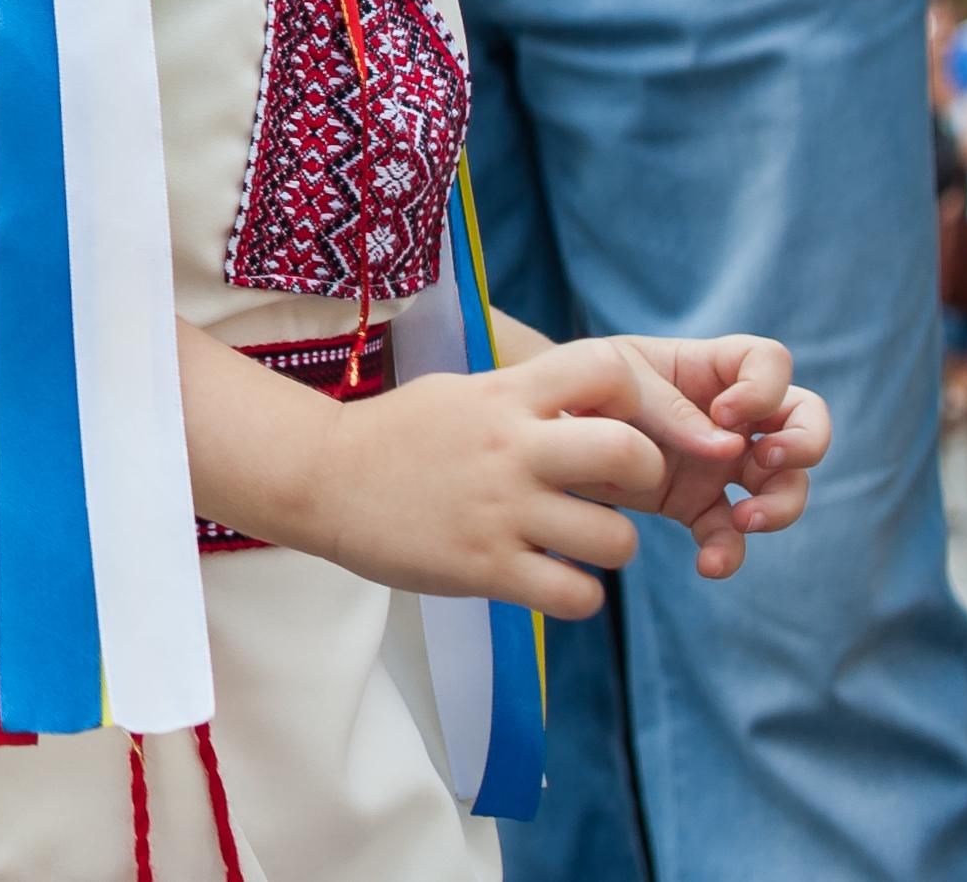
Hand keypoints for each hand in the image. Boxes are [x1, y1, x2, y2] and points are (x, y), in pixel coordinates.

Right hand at [305, 344, 670, 616]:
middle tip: (615, 491)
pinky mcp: (484, 568)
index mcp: (506, 395)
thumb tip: (594, 403)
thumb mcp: (463, 392)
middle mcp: (512, 449)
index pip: (609, 369)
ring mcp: (500, 511)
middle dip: (645, 477)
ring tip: (579, 544)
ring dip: (611, 547)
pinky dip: (578, 595)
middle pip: (632, 454)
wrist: (321, 477)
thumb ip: (526, 397)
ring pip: (617, 540)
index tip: (610, 420)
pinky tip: (552, 580)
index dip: (632, 397)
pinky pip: (576, 596)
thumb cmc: (398, 433)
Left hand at [568, 332, 827, 578]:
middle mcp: (729, 415)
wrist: (541, 432)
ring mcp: (720, 463)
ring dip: (782, 504)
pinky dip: (731, 552)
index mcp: (710, 368)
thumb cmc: (581, 386)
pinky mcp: (698, 504)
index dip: (764, 388)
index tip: (725, 412)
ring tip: (746, 519)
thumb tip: (728, 451)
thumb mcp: (614, 378)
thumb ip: (668, 408)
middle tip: (765, 462)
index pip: (771, 363)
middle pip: (805, 421)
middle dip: (805, 445)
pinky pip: (732, 532)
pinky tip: (710, 566)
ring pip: (786, 483)